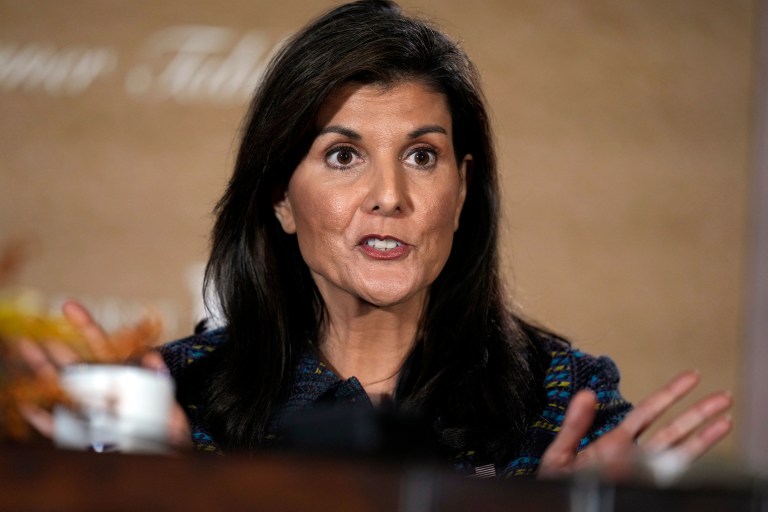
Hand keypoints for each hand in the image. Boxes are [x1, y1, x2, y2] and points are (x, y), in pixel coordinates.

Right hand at [16, 300, 190, 448]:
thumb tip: (152, 357)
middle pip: (70, 365)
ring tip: (23, 360)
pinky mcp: (82, 434)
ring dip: (40, 375)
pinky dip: (43, 418)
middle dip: (49, 351)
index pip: (101, 345)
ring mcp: (89, 408)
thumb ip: (159, 378)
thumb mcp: (168, 396)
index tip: (69, 307)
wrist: (165, 450)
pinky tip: (28, 407)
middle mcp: (100, 387)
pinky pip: (59, 425)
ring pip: (60, 389)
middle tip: (27, 339)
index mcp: (120, 373)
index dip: (84, 326)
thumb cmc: (166, 422)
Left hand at [538, 370, 731, 479]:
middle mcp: (633, 457)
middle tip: (722, 396)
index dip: (669, 395)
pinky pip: (666, 475)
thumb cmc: (557, 484)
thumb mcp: (560, 453)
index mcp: (614, 443)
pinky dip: (682, 462)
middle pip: (672, 430)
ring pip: (677, 452)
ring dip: (702, 436)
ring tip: (725, 420)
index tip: (690, 378)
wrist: (556, 505)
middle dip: (697, 413)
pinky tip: (700, 448)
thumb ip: (575, 426)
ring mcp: (640, 475)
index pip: (647, 413)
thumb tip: (585, 394)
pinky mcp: (641, 490)